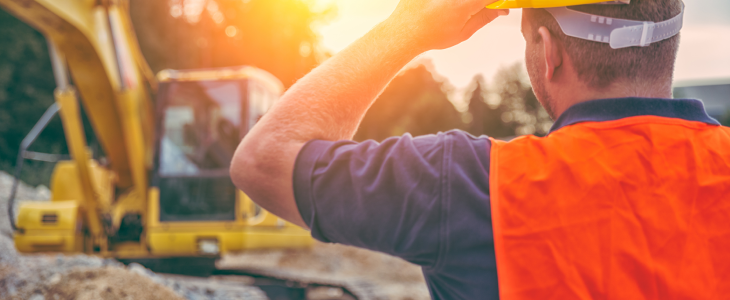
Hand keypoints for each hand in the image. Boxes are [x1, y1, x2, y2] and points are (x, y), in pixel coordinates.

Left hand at [386, 0, 507, 51]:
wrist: (403, 32)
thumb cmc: (432, 36)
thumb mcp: (462, 33)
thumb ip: (483, 18)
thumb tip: (502, 9)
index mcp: (462, 5)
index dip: (499, 1)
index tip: (499, 4)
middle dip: (479, 3)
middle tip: (477, 9)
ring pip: (461, 1)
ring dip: (464, 5)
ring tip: (449, 12)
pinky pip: (449, 0)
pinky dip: (448, 5)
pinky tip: (440, 9)